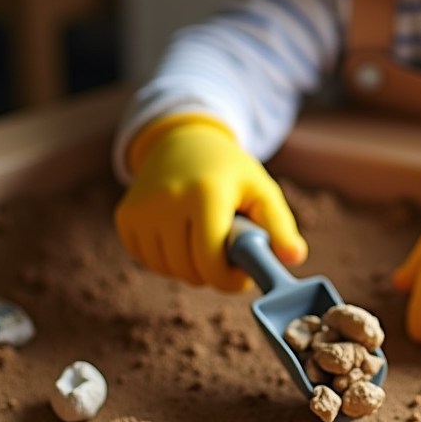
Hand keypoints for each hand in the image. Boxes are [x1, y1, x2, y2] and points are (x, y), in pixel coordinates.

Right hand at [114, 113, 306, 290]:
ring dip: (190, 267)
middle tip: (227, 251)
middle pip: (190, 270)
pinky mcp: (125, 217)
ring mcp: (141, 209)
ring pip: (168, 270)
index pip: (210, 262)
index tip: (242, 272)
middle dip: (213, 272)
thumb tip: (295, 258)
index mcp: (205, 194)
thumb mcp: (262, 191)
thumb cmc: (230, 172)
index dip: (229, 279)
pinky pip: (148, 261)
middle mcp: (167, 200)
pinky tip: (181, 235)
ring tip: (205, 240)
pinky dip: (166, 259)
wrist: (184, 142)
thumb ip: (280, 227)